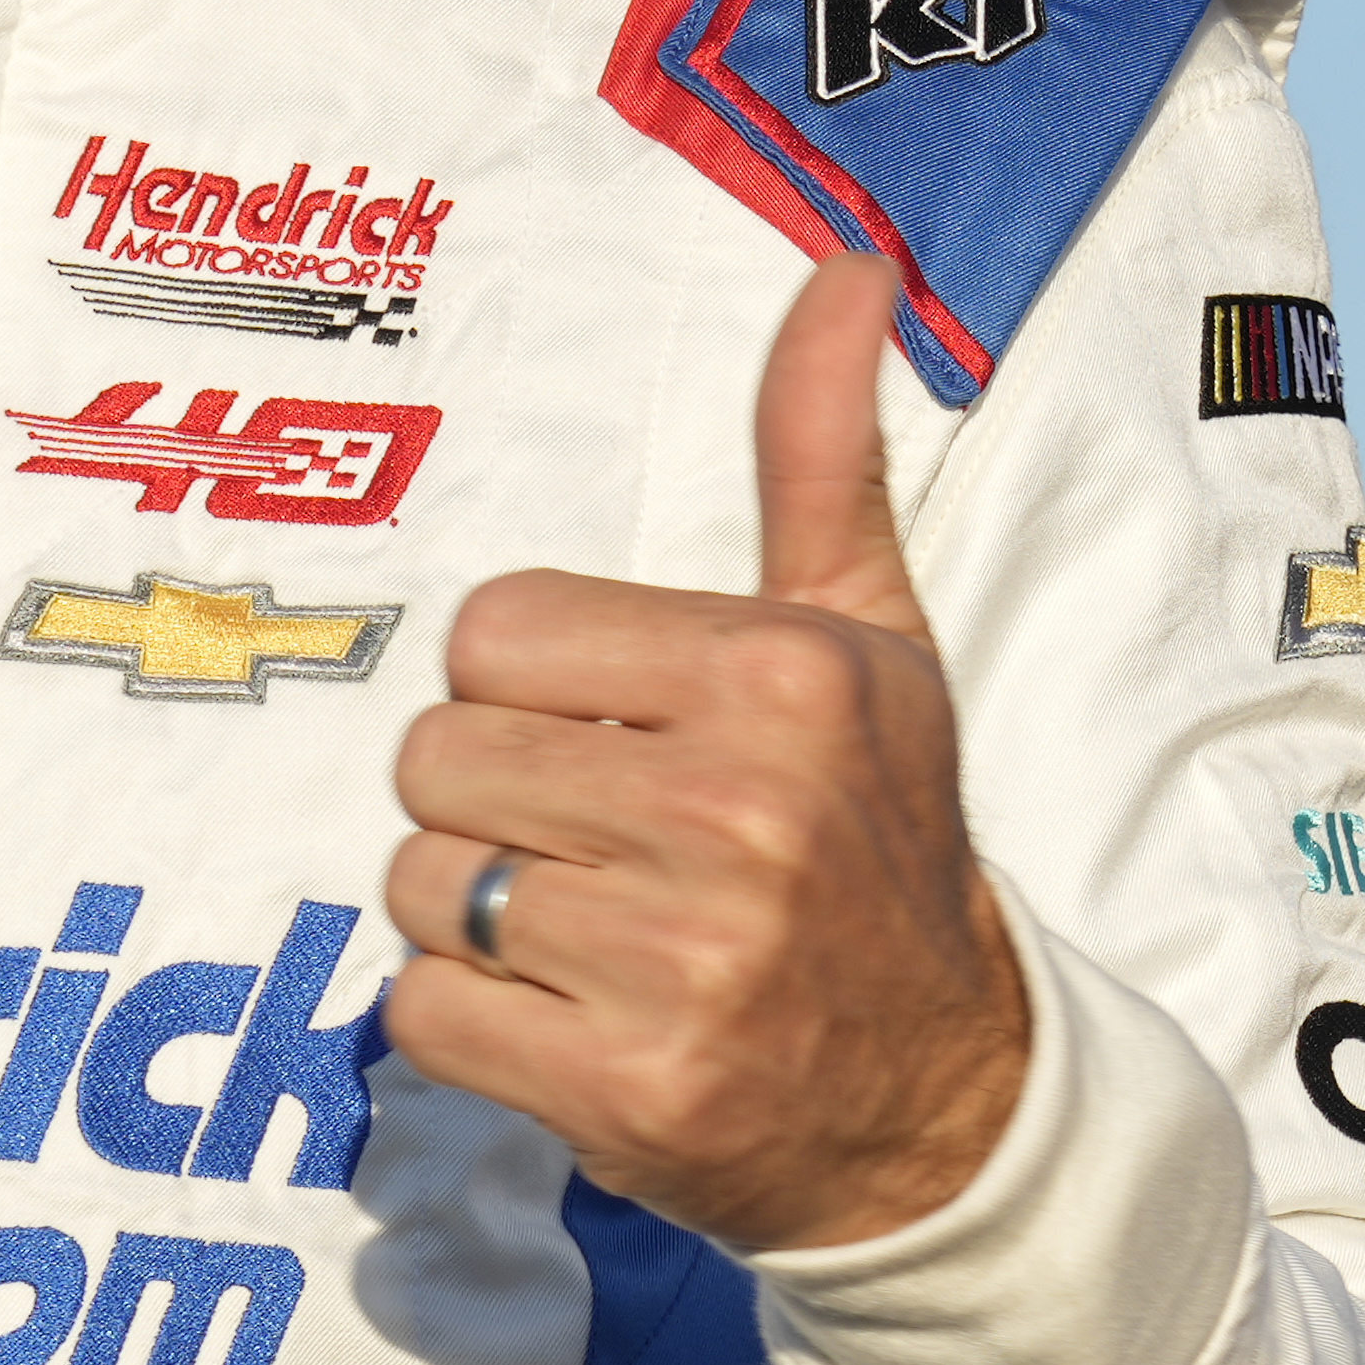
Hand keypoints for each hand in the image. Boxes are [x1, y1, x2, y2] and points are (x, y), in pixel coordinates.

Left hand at [380, 255, 1029, 1251]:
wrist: (946, 1101)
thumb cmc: (877, 840)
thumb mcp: (871, 635)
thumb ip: (819, 448)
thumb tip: (849, 264)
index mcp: (782, 676)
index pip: (493, 632)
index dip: (534, 689)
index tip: (621, 737)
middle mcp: (736, 811)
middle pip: (439, 754)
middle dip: (498, 799)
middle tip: (606, 846)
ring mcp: (681, 961)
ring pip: (418, 882)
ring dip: (478, 916)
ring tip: (594, 932)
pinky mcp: (625, 1092)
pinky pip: (421, 1011)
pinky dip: (471, 1023)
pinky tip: (575, 1018)